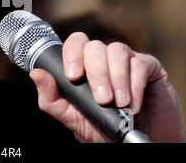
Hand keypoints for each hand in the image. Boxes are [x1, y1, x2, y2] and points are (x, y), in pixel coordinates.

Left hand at [29, 32, 185, 142]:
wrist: (135, 143)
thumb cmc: (103, 128)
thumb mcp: (73, 118)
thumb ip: (52, 99)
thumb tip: (36, 74)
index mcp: (84, 65)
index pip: (74, 43)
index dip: (72, 54)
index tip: (73, 77)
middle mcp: (104, 58)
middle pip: (94, 46)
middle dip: (96, 73)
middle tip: (102, 99)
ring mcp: (126, 60)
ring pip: (116, 50)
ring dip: (116, 78)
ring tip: (119, 103)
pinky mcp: (149, 67)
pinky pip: (140, 63)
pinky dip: (135, 84)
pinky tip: (133, 104)